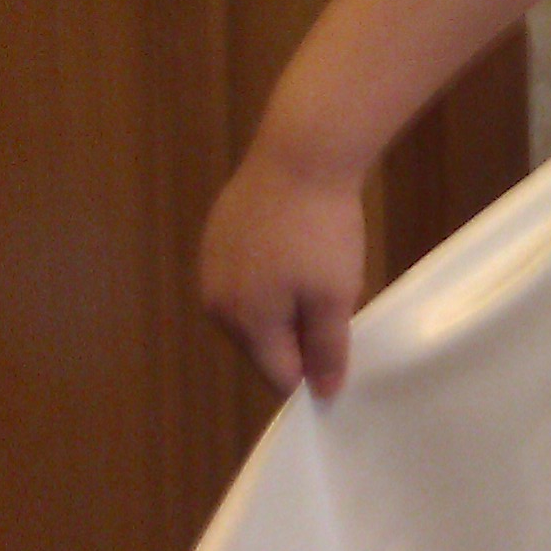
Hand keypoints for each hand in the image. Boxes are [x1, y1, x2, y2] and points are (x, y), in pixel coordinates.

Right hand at [199, 141, 367, 397]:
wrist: (300, 156)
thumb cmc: (322, 232)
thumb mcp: (334, 297)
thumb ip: (326, 350)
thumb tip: (322, 395)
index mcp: (243, 322)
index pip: (277, 375)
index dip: (312, 371)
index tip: (340, 350)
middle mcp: (214, 301)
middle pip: (261, 344)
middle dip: (297, 336)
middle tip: (333, 302)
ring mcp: (209, 265)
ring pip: (253, 310)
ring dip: (285, 305)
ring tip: (318, 272)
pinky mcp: (216, 235)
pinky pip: (246, 276)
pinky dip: (271, 275)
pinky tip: (297, 249)